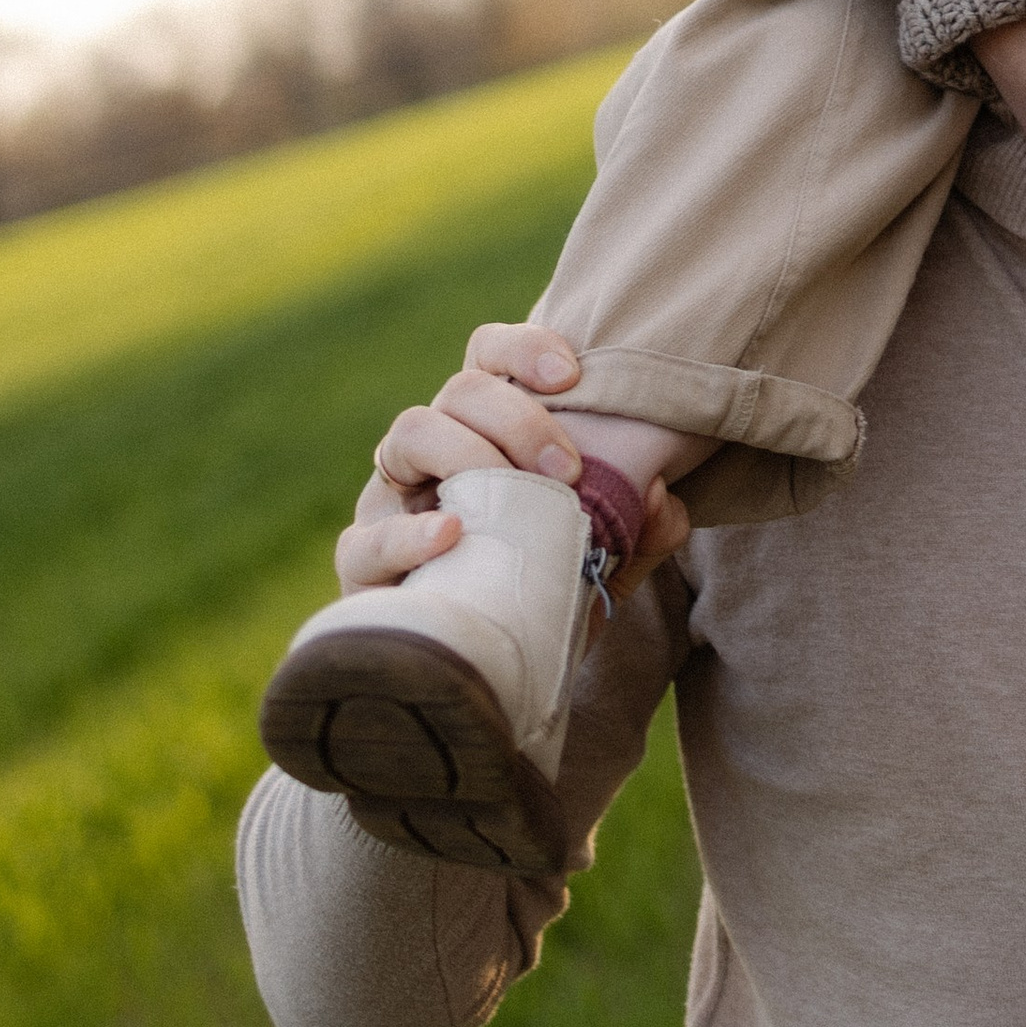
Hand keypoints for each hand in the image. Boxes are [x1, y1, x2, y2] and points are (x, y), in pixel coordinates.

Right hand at [334, 322, 692, 607]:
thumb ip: (639, 532)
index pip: (489, 359)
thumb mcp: (602, 565)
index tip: (572, 375)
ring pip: (410, 432)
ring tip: (513, 493)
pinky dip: (408, 532)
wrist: (490, 678)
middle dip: (518, 416)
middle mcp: (433, 454)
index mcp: (485, 434)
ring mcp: (391, 502)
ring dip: (469, 453)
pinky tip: (450, 534)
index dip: (524, 348)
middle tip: (568, 469)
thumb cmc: (542, 600)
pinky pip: (368, 537)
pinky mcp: (363, 563)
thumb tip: (662, 496)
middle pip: (460, 389)